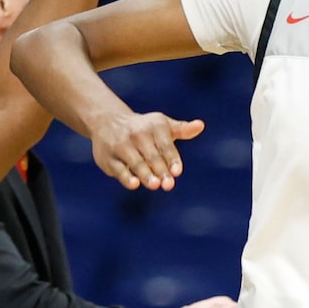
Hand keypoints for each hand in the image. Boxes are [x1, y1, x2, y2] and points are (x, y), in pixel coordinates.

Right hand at [88, 107, 202, 189]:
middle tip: (168, 185)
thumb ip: (182, 130)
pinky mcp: (108, 158)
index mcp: (153, 126)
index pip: (165, 144)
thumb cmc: (143, 128)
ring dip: (145, 174)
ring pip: (136, 162)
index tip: (177, 172)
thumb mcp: (162, 125)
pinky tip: (134, 184)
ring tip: (155, 184)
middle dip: (160, 170)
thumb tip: (200, 126)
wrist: (107, 122)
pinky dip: (126, 176)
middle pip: (151, 156)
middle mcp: (137, 134)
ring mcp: (121, 146)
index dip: (171, 158)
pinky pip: (118, 169)